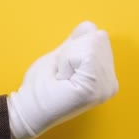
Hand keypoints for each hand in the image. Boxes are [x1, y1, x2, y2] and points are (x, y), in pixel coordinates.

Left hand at [7, 21, 118, 138]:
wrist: (28, 111)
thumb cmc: (41, 88)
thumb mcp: (62, 58)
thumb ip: (77, 44)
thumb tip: (89, 27)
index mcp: (106, 77)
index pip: (98, 36)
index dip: (74, 46)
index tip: (64, 70)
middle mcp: (111, 83)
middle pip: (98, 36)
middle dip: (73, 50)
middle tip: (62, 75)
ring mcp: (105, 87)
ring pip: (91, 42)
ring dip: (68, 57)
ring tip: (62, 78)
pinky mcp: (94, 88)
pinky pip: (85, 53)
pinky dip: (67, 61)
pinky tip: (62, 80)